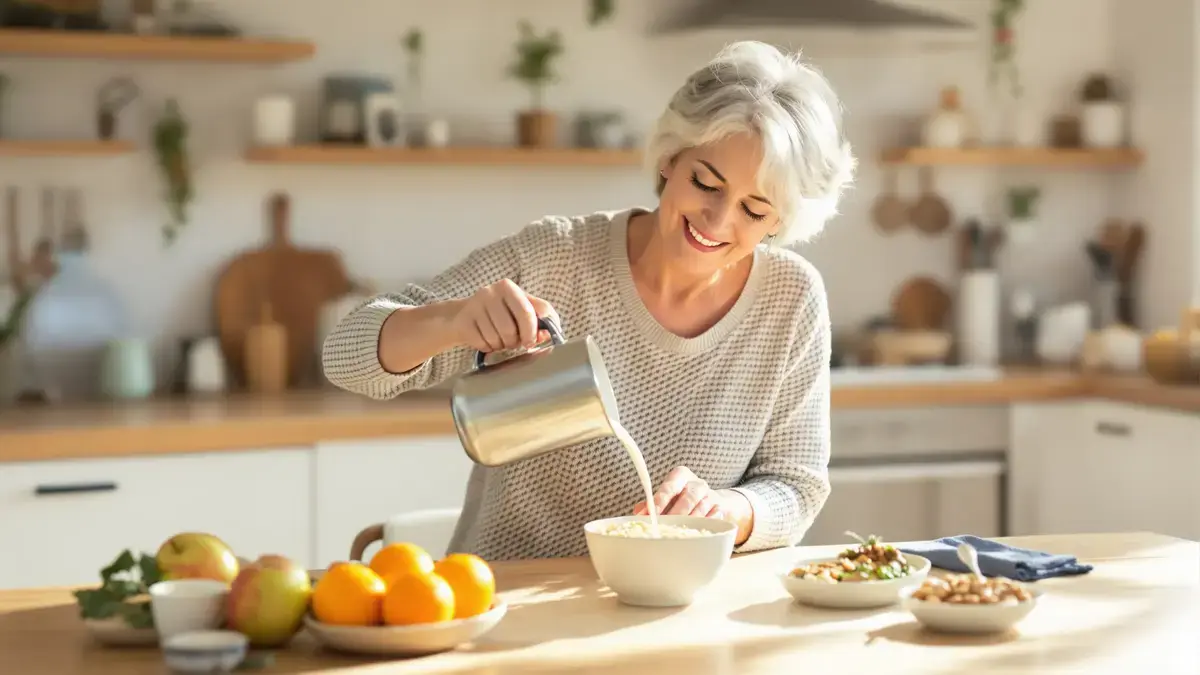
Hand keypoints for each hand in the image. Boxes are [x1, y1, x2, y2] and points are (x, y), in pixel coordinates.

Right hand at [452, 279, 558, 352]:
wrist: (463, 316)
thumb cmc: (500, 313)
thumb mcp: (521, 307)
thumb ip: (540, 317)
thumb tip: (550, 334)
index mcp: (508, 287)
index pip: (527, 313)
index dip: (532, 332)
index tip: (531, 342)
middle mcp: (490, 292)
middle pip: (510, 330)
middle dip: (515, 342)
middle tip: (514, 342)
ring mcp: (474, 306)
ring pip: (496, 338)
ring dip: (501, 345)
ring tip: (499, 339)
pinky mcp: (463, 321)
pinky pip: (482, 343)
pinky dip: (487, 347)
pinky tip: (486, 340)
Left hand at [632, 466, 754, 544]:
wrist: (708, 500)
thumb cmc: (679, 498)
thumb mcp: (665, 496)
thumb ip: (651, 503)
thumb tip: (638, 513)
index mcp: (680, 475)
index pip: (669, 487)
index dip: (659, 502)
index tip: (651, 515)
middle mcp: (697, 483)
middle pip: (687, 499)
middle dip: (674, 515)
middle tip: (664, 528)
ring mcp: (710, 496)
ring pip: (701, 510)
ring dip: (689, 523)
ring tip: (678, 534)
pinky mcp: (720, 508)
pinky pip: (715, 517)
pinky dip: (707, 525)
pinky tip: (698, 533)